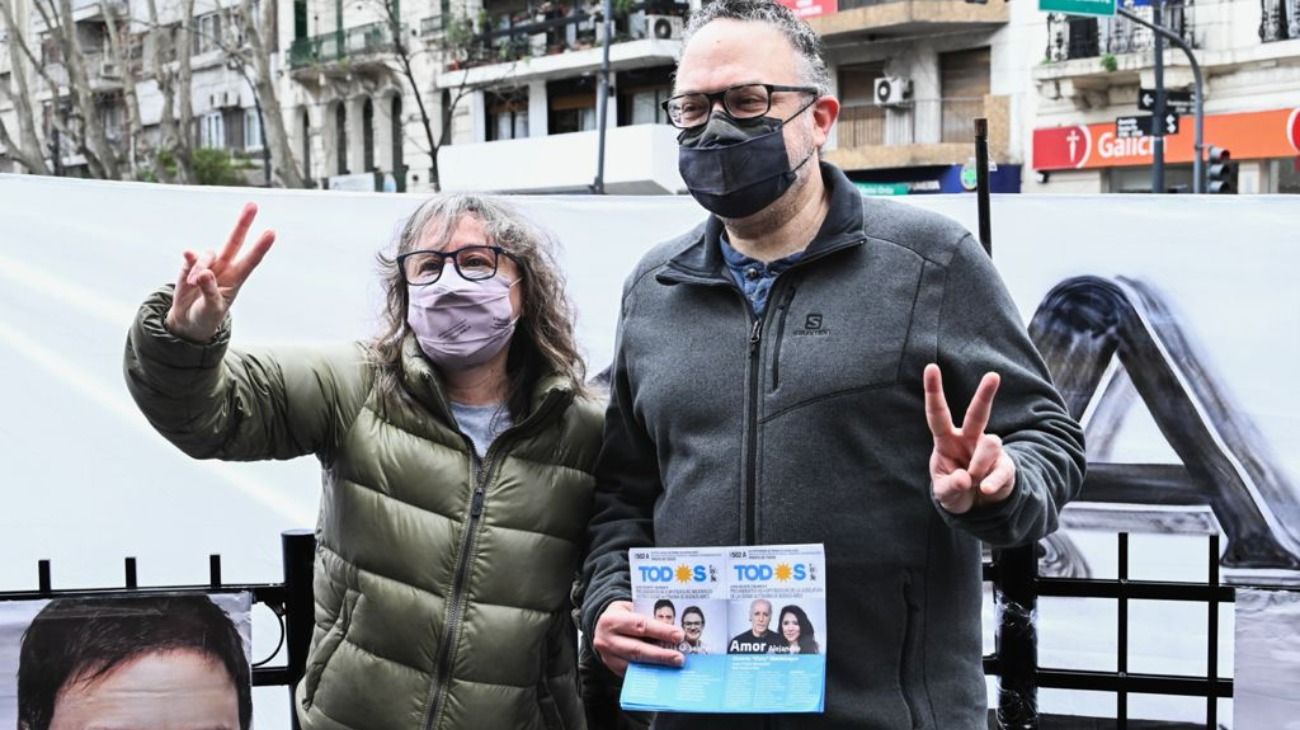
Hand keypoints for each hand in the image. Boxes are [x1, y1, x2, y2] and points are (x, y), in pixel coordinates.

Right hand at [164, 203, 274, 342]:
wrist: (188, 321)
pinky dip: (190, 262)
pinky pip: (191, 257)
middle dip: (243, 223)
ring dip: (200, 267)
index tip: (272, 232)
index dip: (260, 247)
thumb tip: (203, 272)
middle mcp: (225, 267)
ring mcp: (208, 264)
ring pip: (207, 254)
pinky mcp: (189, 265)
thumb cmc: (206, 316)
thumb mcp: (211, 309)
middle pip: (234, 242)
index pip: (251, 261)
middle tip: (252, 204)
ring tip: (194, 283)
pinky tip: (188, 260)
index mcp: (236, 279)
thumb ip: (209, 291)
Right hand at [592, 601, 683, 675]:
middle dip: (661, 654)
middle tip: (679, 657)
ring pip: (635, 664)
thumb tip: (674, 630)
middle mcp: (606, 640)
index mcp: (611, 620)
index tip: (679, 635)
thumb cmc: (623, 615)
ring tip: (674, 664)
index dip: (661, 631)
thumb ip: (649, 617)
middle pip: (637, 649)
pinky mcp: (613, 668)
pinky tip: (663, 670)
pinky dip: (650, 672)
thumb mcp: (632, 608)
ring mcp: (608, 657)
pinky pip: (633, 673)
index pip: (640, 626)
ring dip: (657, 665)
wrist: (602, 627)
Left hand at [923, 363, 1015, 514]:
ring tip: (973, 483)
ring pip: (991, 444)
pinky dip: (992, 482)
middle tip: (993, 375)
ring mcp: (988, 450)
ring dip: (977, 468)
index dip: (934, 391)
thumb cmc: (954, 489)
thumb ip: (950, 487)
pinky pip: (1002, 470)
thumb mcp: (944, 493)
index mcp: (946, 440)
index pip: (938, 414)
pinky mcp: (1005, 465)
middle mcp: (969, 439)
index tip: (931, 367)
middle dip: (985, 395)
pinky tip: (985, 490)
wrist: (978, 506)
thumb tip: (965, 479)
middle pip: (977, 414)